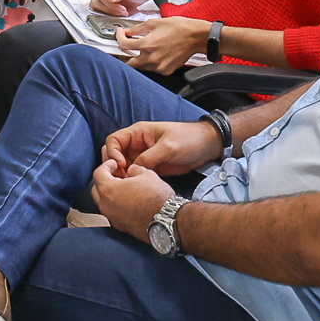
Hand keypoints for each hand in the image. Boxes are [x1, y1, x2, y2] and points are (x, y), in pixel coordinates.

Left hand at [90, 156, 175, 238]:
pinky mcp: (120, 227)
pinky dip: (117, 206)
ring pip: (104, 202)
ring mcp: (112, 217)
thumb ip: (134, 170)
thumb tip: (132, 171)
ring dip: (111, 194)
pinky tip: (129, 202)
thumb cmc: (156, 197)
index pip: (98, 173)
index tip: (114, 164)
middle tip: (117, 175)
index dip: (106, 165)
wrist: (167, 220)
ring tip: (124, 189)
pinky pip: (113, 213)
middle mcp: (106, 205)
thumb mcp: (146, 174)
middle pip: (97, 189)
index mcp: (108, 189)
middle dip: (105, 180)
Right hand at [92, 0, 156, 15]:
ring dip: (110, 11)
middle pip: (99, 0)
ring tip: (121, 11)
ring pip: (97, 5)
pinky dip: (108, 12)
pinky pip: (99, 7)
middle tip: (123, 10)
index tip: (122, 8)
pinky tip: (117, 11)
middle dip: (111, 9)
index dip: (111, 4)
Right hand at [101, 118, 220, 176]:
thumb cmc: (188, 139)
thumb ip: (149, 157)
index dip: (112, 152)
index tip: (120, 165)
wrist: (207, 146)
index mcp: (138, 133)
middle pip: (115, 154)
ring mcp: (143, 156)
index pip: (114, 140)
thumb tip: (132, 170)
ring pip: (123, 165)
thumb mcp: (168, 147)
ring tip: (127, 184)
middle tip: (121, 177)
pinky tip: (135, 186)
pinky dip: (131, 179)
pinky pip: (135, 173)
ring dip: (122, 174)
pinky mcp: (151, 167)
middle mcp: (137, 144)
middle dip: (114, 165)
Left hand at [115, 16, 207, 73]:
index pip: (124, 45)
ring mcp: (159, 66)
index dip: (119, 37)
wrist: (196, 36)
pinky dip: (151, 63)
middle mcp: (151, 58)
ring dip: (138, 59)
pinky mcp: (166, 70)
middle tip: (126, 48)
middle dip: (126, 55)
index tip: (121, 34)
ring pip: (141, 67)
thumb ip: (138, 28)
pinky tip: (155, 55)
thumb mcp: (155, 23)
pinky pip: (153, 69)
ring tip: (143, 50)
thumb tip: (128, 31)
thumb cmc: (180, 28)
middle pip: (129, 62)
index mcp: (147, 45)